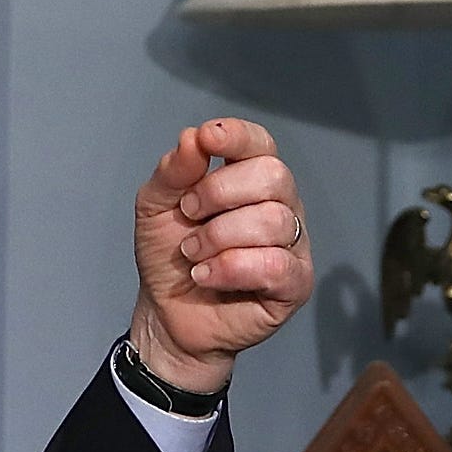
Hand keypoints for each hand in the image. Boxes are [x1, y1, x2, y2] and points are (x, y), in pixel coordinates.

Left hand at [129, 116, 312, 393]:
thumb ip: (173, 171)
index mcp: (250, 179)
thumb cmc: (169, 258)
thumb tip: (193, 139)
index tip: (207, 139)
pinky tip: (206, 276)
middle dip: (220, 192)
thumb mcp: (155, 206)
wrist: (166, 315)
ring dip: (217, 238)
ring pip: (272, 221)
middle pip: (273, 175)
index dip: (238, 136)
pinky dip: (229, 269)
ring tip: (193, 254)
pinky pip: (274, 265)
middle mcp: (280, 205)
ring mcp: (292, 245)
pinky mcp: (295, 284)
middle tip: (189, 214)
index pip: (260, 143)